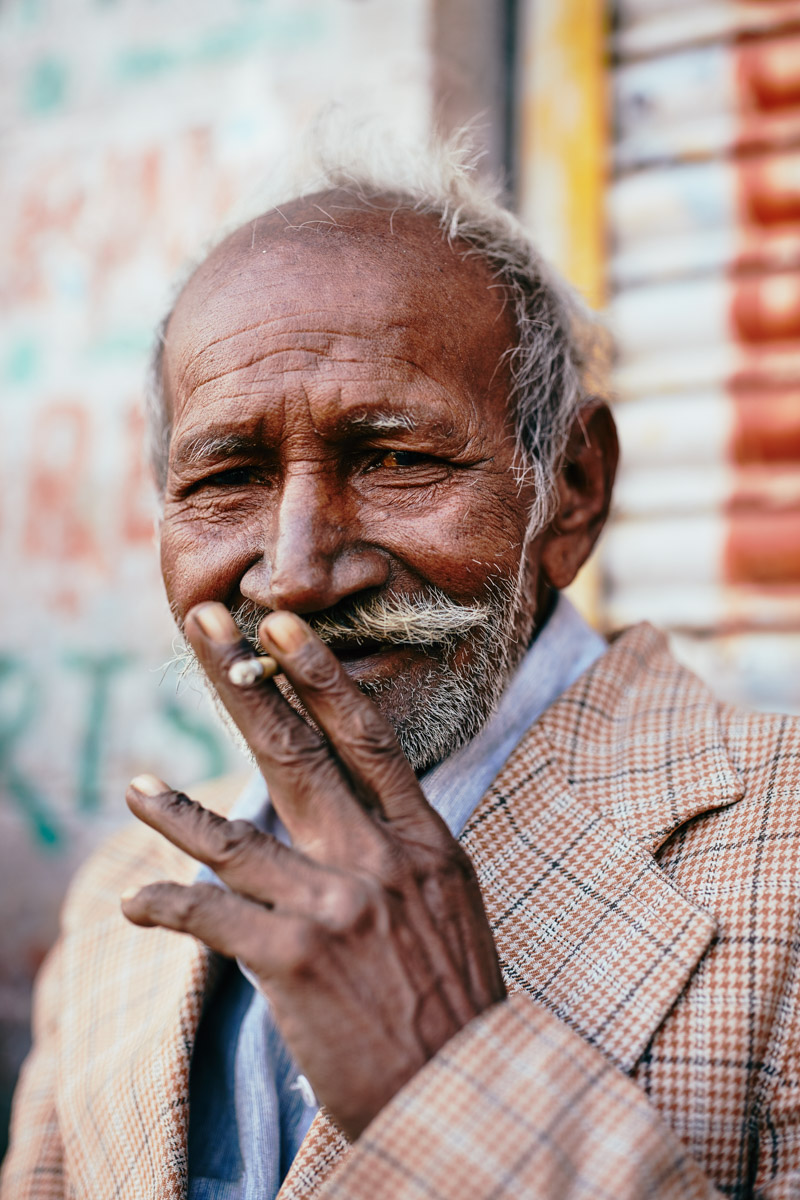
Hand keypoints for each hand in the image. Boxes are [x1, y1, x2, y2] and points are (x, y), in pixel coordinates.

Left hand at [122, 602, 504, 1138]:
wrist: (462, 1089)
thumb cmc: (454, 996)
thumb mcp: (450, 903)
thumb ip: (403, 848)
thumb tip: (359, 809)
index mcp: (422, 840)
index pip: (366, 738)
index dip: (318, 676)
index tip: (282, 627)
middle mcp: (377, 861)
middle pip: (298, 753)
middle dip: (243, 683)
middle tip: (201, 624)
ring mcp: (334, 908)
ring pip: (234, 838)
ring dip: (175, 810)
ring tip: (136, 787)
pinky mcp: (293, 962)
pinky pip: (210, 918)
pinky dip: (165, 907)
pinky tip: (135, 904)